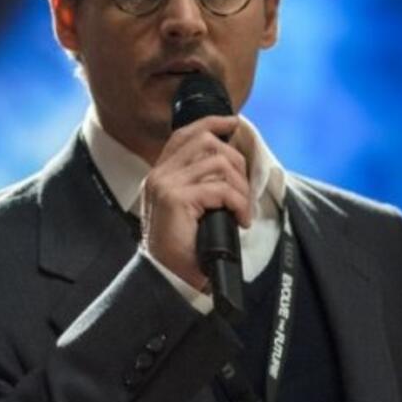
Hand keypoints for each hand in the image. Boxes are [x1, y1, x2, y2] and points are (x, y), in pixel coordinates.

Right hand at [140, 116, 252, 289]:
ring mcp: (165, 185)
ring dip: (240, 187)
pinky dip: (238, 202)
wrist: (167, 279)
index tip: (233, 123)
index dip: (211, 123)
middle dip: (236, 162)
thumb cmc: (183, 249)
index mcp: (160, 175)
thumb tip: (231, 164)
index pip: (185, 135)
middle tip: (242, 193)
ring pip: (218, 163)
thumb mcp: (190, 210)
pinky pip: (220, 188)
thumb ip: (200, 184)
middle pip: (207, 142)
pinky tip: (240, 219)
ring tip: (242, 210)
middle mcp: (159, 175)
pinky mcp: (175, 199)